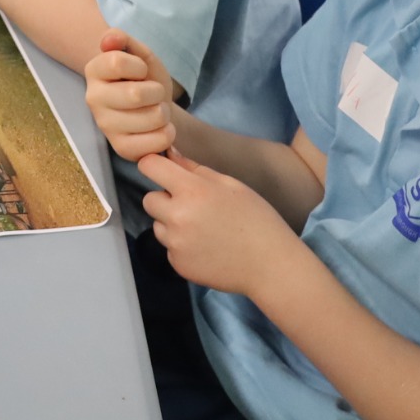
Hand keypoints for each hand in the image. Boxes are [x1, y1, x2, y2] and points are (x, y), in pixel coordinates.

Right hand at [83, 26, 181, 160]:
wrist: (154, 108)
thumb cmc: (145, 79)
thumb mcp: (140, 54)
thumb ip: (124, 40)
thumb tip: (108, 39)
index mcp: (94, 71)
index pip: (116, 63)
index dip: (139, 66)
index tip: (140, 71)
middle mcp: (92, 99)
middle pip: (136, 94)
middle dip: (157, 92)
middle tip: (154, 94)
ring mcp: (105, 126)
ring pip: (151, 118)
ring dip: (164, 113)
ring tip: (156, 111)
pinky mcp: (121, 148)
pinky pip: (156, 141)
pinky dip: (167, 133)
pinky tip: (158, 129)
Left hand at [139, 151, 304, 296]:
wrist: (270, 265)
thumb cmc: (256, 220)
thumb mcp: (230, 185)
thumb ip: (194, 169)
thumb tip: (169, 154)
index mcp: (192, 190)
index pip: (149, 166)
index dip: (153, 165)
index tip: (162, 170)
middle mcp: (177, 216)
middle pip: (149, 199)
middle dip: (166, 199)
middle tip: (194, 206)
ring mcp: (176, 243)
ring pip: (158, 225)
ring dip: (172, 224)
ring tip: (204, 229)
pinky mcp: (178, 264)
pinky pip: (169, 247)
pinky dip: (181, 246)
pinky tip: (206, 247)